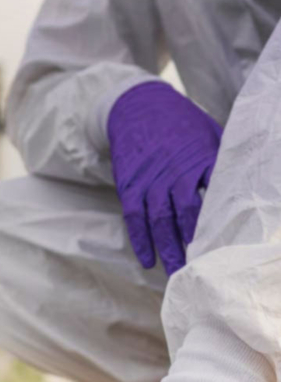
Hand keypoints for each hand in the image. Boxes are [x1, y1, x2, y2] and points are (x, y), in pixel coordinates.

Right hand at [107, 82, 222, 275]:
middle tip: (202, 270)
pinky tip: (148, 260)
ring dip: (168, 249)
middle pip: (184, 213)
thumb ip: (225, 158)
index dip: (219, 221)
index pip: (213, 194)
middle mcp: (173, 171)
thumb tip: (252, 181)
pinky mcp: (130, 186)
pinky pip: (134, 218)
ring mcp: (149, 180)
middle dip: (192, 244)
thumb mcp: (210, 132)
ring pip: (158, 220)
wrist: (138, 107)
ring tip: (177, 274)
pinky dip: (140, 240)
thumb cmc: (181, 123)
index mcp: (200, 157)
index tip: (227, 244)